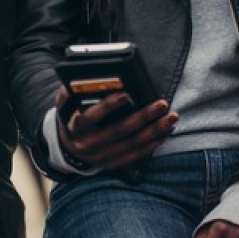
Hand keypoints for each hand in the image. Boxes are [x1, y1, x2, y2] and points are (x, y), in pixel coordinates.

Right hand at [55, 85, 177, 169]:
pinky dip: (152, 144)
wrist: (67, 146)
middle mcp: (89, 144)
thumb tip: (85, 73)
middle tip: (162, 104)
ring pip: (132, 144)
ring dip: (155, 131)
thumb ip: (72, 89)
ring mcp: (102, 157)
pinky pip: (136, 155)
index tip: (126, 94)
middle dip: (143, 117)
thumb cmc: (72, 115)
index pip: (90, 117)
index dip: (108, 106)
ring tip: (172, 117)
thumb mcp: (66, 101)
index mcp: (76, 127)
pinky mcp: (112, 164)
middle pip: (120, 131)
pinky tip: (166, 132)